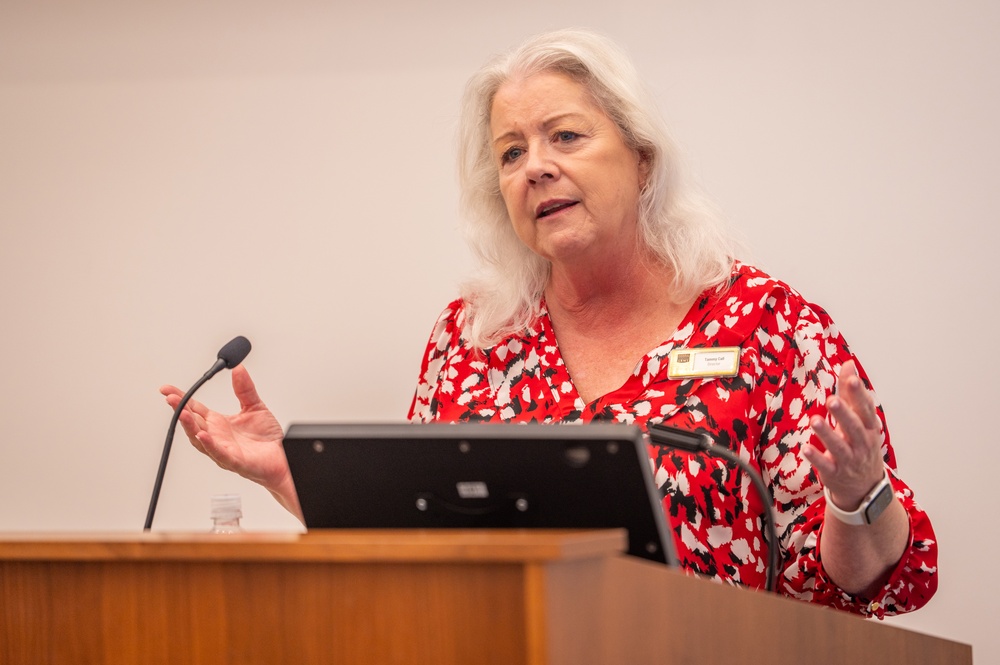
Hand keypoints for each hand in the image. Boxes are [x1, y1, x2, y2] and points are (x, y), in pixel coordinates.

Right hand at [160, 365, 299, 516]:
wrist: (283, 457)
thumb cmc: (267, 439)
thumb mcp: (255, 407)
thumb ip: (245, 388)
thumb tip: (238, 369)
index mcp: (219, 423)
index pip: (195, 409)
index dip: (181, 399)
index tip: (167, 390)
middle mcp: (217, 436)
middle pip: (193, 422)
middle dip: (180, 410)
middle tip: (170, 398)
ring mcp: (223, 449)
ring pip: (200, 439)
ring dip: (189, 426)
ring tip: (182, 413)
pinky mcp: (235, 461)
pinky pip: (219, 453)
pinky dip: (209, 445)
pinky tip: (202, 435)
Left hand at [803, 359, 885, 510]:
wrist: (865, 486)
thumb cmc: (860, 445)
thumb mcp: (860, 419)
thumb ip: (851, 393)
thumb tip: (848, 364)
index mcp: (868, 427)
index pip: (865, 409)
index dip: (859, 395)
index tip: (852, 380)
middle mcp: (861, 443)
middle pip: (854, 427)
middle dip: (844, 413)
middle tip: (832, 400)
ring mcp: (849, 460)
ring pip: (839, 447)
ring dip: (827, 434)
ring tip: (814, 420)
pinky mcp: (835, 473)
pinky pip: (826, 465)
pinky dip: (816, 457)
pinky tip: (806, 448)